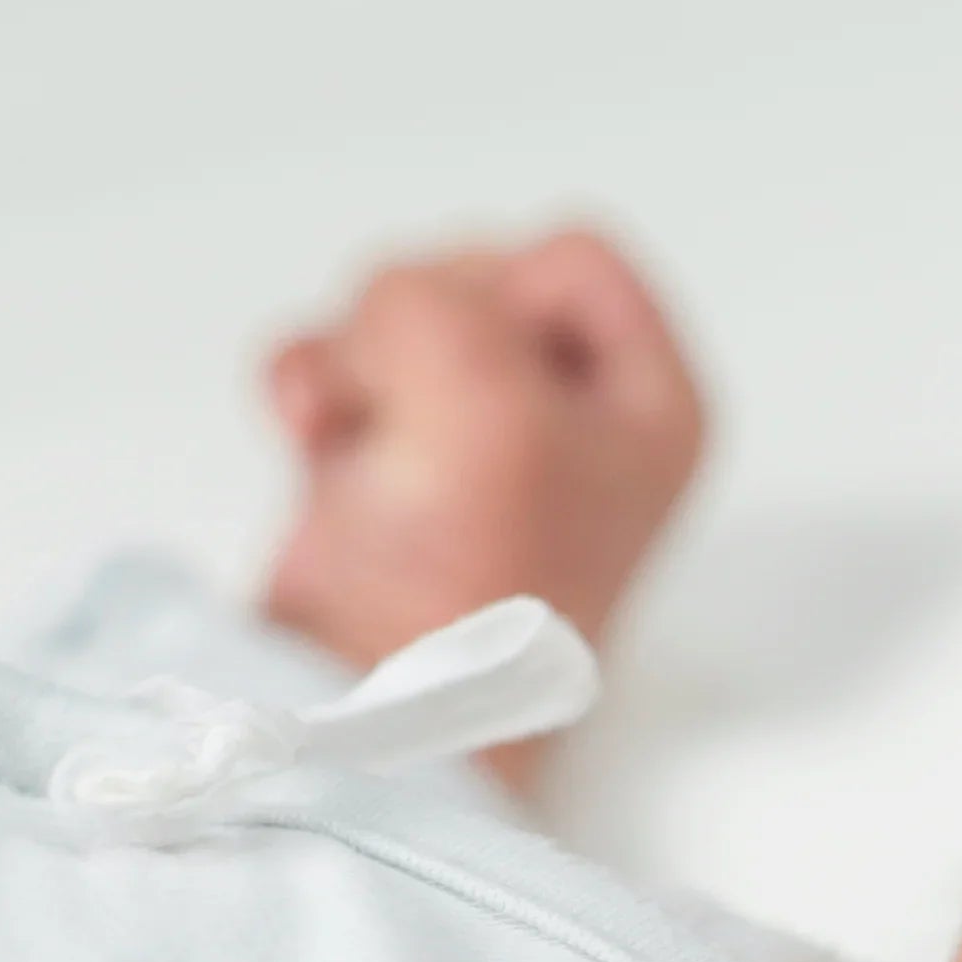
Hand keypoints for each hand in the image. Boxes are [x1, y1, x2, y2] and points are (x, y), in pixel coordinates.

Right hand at [257, 228, 706, 758]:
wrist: (374, 706)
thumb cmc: (464, 582)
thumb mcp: (486, 395)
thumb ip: (442, 299)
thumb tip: (391, 319)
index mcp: (650, 403)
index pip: (569, 255)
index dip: (503, 299)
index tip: (491, 397)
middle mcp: (578, 417)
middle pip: (471, 269)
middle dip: (410, 329)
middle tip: (416, 424)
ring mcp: (479, 438)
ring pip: (393, 313)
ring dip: (352, 359)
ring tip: (358, 439)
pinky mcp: (390, 461)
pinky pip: (336, 358)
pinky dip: (311, 385)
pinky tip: (311, 437)